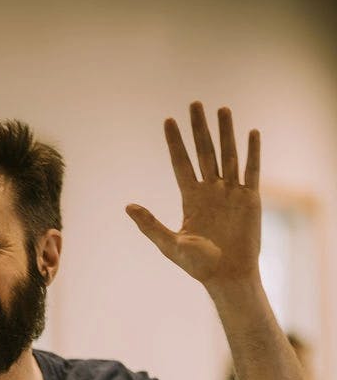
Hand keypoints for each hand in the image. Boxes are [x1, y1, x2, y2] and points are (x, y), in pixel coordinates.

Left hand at [126, 101, 260, 286]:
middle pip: (204, 152)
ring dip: (226, 132)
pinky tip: (251, 132)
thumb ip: (150, 224)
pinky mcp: (251, 199)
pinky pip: (252, 170)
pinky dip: (252, 152)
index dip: (175, 142)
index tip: (168, 121)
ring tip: (222, 109)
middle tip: (194, 103)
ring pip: (228, 155)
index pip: (181, 163)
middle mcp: (210, 191)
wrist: (228, 276)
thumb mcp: (170, 244)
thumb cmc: (198, 265)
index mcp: (190, 198)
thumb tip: (128, 206)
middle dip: (199, 128)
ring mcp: (231, 193)